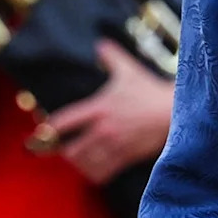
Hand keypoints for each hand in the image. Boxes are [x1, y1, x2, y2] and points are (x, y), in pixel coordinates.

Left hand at [43, 39, 173, 184]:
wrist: (173, 110)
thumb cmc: (150, 90)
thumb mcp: (129, 70)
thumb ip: (111, 56)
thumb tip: (100, 44)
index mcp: (99, 107)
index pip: (64, 121)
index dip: (49, 128)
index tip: (44, 131)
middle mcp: (103, 128)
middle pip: (71, 150)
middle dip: (65, 151)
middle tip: (66, 149)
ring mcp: (115, 145)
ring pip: (86, 164)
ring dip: (81, 163)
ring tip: (81, 159)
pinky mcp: (127, 157)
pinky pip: (104, 173)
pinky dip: (96, 173)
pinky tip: (95, 170)